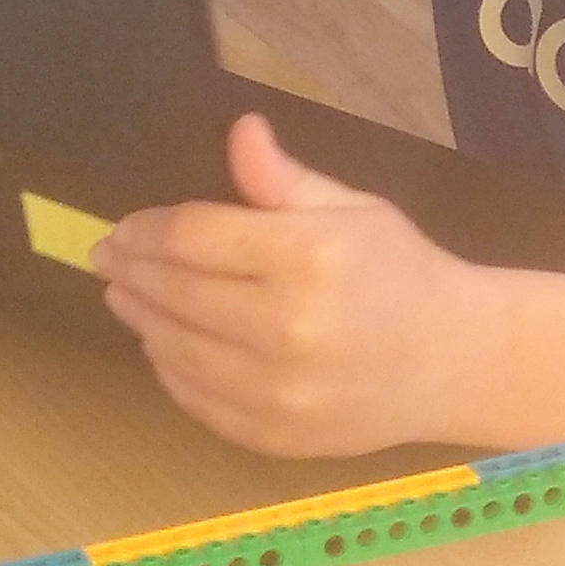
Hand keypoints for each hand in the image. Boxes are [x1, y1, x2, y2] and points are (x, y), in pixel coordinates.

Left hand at [91, 114, 503, 458]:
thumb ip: (285, 180)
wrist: (455, 362)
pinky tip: (164, 346)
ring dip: (140, 319)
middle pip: (175, 292)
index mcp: (307, 258)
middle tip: (109, 259)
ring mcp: (278, 390)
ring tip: (125, 297)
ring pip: (175, 349)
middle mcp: (286, 327)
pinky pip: (197, 400)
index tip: (126, 227)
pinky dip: (170, 369)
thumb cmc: (403, 273)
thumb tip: (239, 130)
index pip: (194, 236)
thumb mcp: (355, 209)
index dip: (147, 228)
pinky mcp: (274, 435)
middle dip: (132, 270)